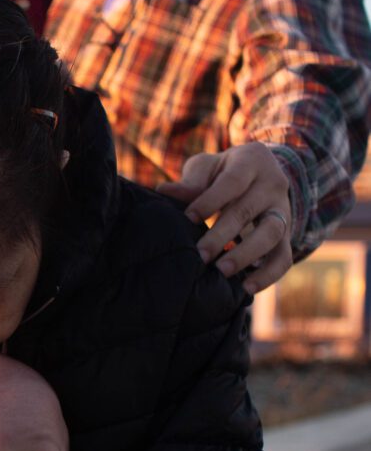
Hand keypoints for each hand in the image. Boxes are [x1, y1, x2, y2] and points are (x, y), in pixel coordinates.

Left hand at [157, 142, 292, 292]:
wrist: (258, 176)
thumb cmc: (222, 172)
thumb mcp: (208, 167)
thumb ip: (191, 181)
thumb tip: (164, 192)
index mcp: (252, 161)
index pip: (232, 181)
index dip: (210, 200)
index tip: (188, 218)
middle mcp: (273, 184)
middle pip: (248, 210)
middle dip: (222, 234)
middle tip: (201, 255)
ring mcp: (282, 211)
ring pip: (271, 234)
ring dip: (246, 254)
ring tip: (223, 271)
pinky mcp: (286, 235)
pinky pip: (284, 257)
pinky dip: (268, 275)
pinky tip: (247, 289)